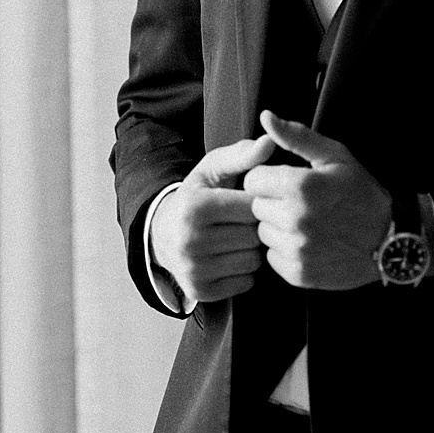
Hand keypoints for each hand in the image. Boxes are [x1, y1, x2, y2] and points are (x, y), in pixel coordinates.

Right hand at [150, 135, 273, 303]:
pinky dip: (244, 271)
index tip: (252, 200)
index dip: (258, 202)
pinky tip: (231, 257)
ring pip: (252, 261)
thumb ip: (242, 155)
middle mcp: (190, 241)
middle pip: (254, 235)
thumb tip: (270, 141)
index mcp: (195, 207)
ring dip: (252, 250)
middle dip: (256, 227)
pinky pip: (245, 282)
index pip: (252, 207)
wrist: (163, 233)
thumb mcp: (213, 170)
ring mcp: (193, 269)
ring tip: (238, 237)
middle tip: (244, 221)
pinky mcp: (199, 291)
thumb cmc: (197, 196)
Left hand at [244, 110, 393, 289]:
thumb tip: (266, 117)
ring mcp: (297, 249)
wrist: (390, 240)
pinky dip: (285, 250)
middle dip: (272, 201)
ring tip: (305, 222)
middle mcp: (295, 219)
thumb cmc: (362, 194)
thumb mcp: (335, 156)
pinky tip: (308, 242)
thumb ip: (296, 137)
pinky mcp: (299, 273)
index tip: (284, 181)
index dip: (268, 178)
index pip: (252, 179)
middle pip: (256, 206)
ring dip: (277, 226)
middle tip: (300, 202)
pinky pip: (272, 257)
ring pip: (262, 232)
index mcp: (301, 187)